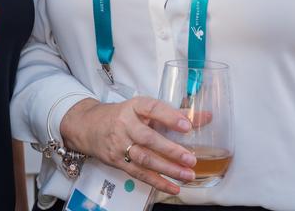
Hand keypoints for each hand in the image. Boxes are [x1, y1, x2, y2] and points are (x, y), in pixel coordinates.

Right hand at [60, 97, 196, 195]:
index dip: (170, 117)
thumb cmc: (123, 115)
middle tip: (191, 158)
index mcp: (135, 106)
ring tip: (187, 175)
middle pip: (148, 138)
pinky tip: (173, 187)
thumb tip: (206, 117)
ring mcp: (120, 144)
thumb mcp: (144, 109)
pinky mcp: (117, 161)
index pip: (153, 109)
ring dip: (167, 169)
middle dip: (171, 150)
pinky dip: (157, 182)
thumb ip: (175, 113)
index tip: (187, 125)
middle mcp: (126, 124)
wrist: (88, 126)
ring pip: (144, 158)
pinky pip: (139, 173)